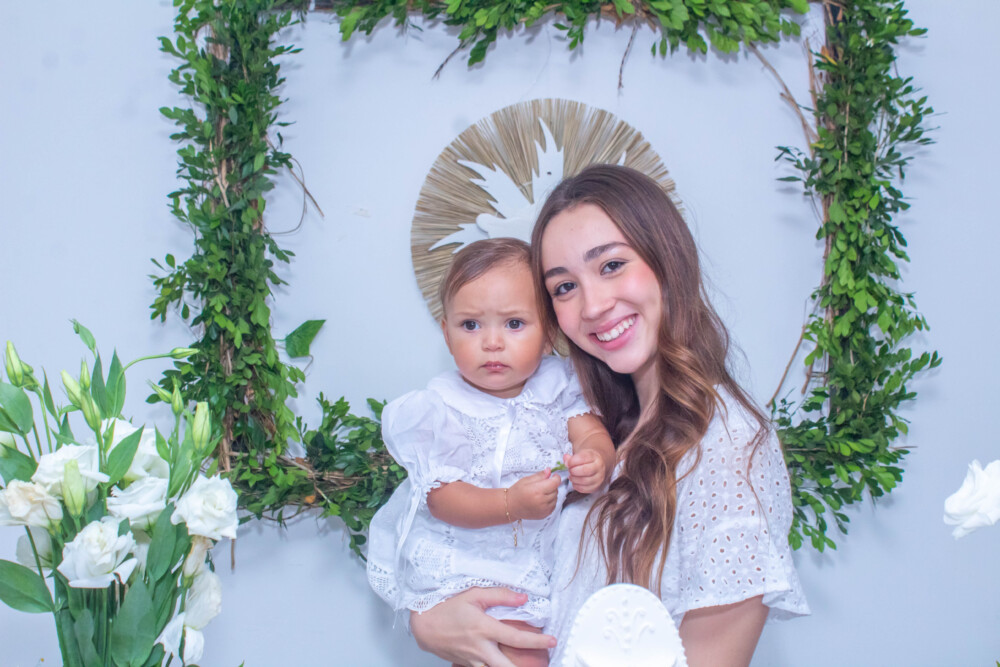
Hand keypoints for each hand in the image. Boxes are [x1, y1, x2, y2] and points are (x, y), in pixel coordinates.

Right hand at [410, 587, 555, 666]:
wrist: (423, 625)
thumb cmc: (446, 607)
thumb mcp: (474, 595)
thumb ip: (500, 595)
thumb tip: (523, 598)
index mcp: (484, 628)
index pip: (516, 638)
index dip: (537, 641)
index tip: (552, 641)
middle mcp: (480, 648)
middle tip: (543, 664)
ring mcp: (473, 660)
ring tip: (525, 666)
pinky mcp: (466, 665)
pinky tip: (500, 662)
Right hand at [508, 470, 560, 519]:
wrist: (511, 506)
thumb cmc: (517, 493)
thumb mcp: (526, 480)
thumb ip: (540, 475)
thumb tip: (549, 471)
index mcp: (537, 491)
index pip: (555, 483)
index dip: (556, 478)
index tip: (554, 476)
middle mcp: (542, 501)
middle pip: (556, 490)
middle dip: (551, 485)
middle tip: (542, 485)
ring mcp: (544, 509)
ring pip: (556, 498)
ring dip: (551, 494)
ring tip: (540, 493)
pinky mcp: (545, 514)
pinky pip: (553, 505)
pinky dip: (550, 501)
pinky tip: (541, 499)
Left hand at [564, 450, 606, 493]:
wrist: (596, 465)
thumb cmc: (586, 459)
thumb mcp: (579, 454)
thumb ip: (571, 457)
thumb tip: (566, 460)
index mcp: (595, 457)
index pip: (583, 458)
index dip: (572, 461)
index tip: (567, 463)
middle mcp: (599, 467)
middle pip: (585, 471)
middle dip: (573, 471)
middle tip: (569, 470)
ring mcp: (599, 478)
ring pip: (584, 481)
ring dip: (574, 479)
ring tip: (571, 476)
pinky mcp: (596, 487)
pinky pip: (584, 489)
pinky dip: (576, 486)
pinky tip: (575, 481)